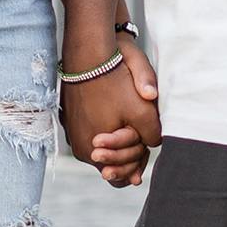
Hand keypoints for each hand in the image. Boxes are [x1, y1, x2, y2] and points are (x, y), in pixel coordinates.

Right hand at [61, 31, 160, 188]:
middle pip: (110, 162)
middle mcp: (79, 146)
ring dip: (117, 140)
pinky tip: (117, 116)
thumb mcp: (143, 110)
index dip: (138, 164)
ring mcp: (73, 132)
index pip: (121, 174)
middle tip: (142, 145)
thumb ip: (153, 134)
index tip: (145, 150)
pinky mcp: (71, 118)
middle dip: (128, 154)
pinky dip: (106, 128)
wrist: (88, 52)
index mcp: (94, 151)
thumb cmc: (115, 82)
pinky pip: (93, 131)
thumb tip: (155, 142)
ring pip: (102, 146)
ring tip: (131, 130)